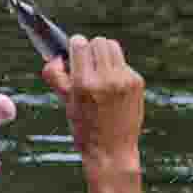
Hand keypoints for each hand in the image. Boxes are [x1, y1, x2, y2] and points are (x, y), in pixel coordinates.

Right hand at [42, 36, 143, 171]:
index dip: (74, 47)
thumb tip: (56, 56)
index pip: (80, 44)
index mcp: (84, 84)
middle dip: (90, 50)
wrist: (111, 151)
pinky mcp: (137, 82)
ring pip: (113, 47)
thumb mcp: (65, 103)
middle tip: (85, 65)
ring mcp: (124, 79)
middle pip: (98, 41)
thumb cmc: (84, 129)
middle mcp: (106, 78)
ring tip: (99, 72)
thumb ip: (56, 77)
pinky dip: (115, 69)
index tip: (72, 54)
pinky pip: (123, 63)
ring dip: (104, 54)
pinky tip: (112, 88)